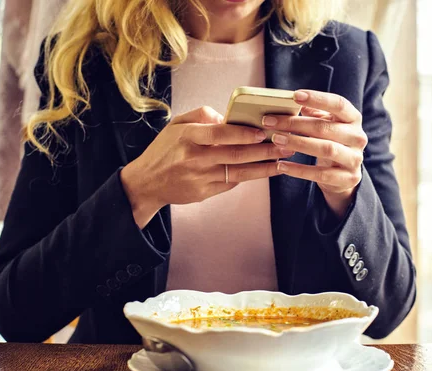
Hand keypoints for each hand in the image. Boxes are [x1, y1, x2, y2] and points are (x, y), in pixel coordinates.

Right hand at [121, 106, 292, 227]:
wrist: (146, 183)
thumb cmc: (164, 151)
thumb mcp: (175, 125)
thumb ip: (200, 115)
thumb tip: (225, 116)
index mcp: (187, 137)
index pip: (219, 134)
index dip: (243, 133)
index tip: (263, 131)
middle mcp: (194, 159)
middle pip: (235, 155)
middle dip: (263, 150)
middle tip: (286, 145)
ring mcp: (200, 178)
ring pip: (238, 172)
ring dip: (263, 167)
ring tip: (282, 160)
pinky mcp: (203, 193)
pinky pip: (230, 183)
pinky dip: (248, 176)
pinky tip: (265, 170)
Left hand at [262, 90, 366, 217]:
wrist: (344, 177)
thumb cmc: (331, 143)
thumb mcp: (327, 125)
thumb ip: (314, 113)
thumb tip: (294, 100)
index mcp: (353, 119)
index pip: (339, 104)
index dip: (318, 98)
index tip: (295, 96)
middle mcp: (358, 137)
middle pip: (325, 127)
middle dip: (295, 124)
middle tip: (270, 122)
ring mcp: (355, 159)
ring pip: (326, 149)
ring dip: (298, 143)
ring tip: (276, 139)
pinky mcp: (348, 179)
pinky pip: (321, 174)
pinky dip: (299, 170)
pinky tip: (281, 165)